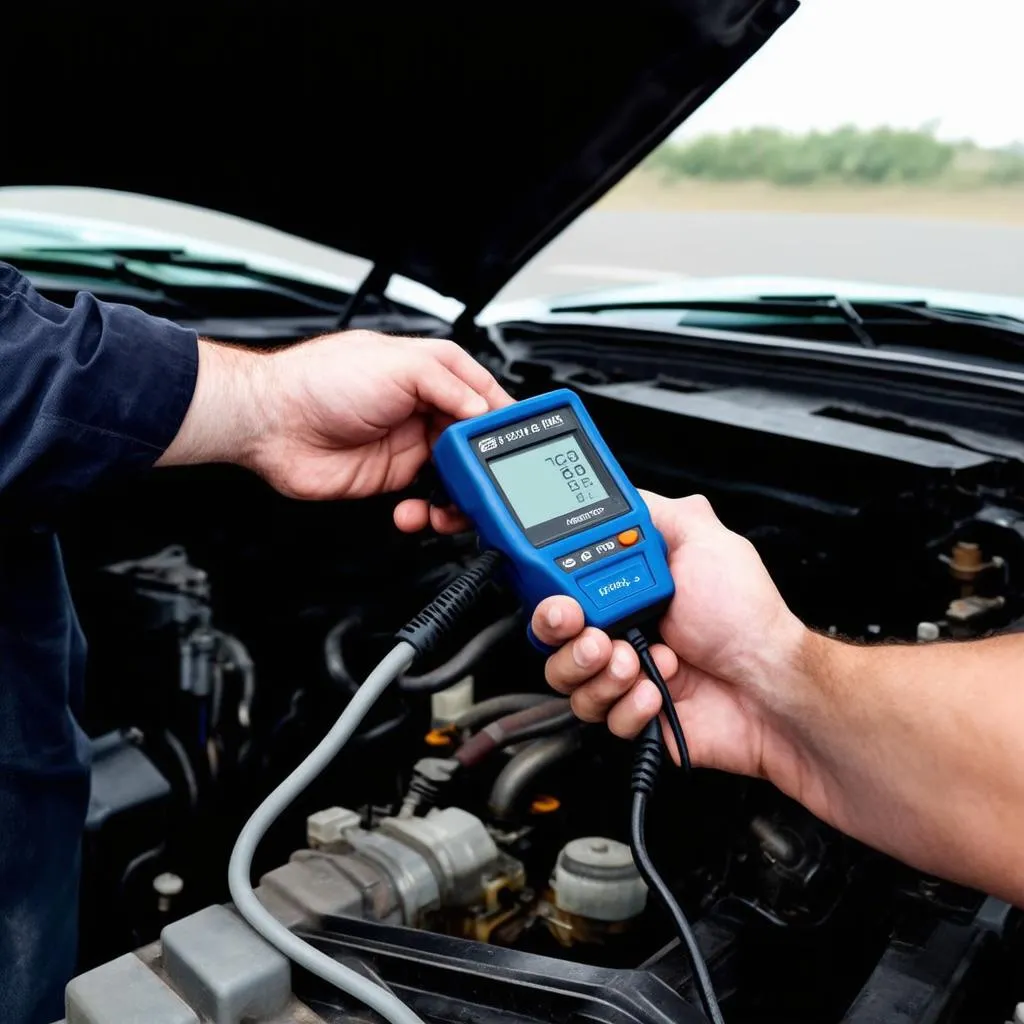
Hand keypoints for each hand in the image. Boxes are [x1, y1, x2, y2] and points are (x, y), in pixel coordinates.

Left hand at [159, 331, 510, 500]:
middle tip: (488, 487)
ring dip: (462, 497)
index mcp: (432, 373)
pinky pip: (427, 500)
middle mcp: (425, 408)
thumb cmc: (320, 381)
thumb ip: (448, 384)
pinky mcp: (392, 478)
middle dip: (486, 467)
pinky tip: (417, 513)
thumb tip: (485, 411)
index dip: (504, 419)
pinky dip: (429, 513)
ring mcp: (409, 445)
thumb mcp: (396, 365)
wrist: (272, 423)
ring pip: (456, 476)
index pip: (484, 395)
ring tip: (454, 509)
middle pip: (476, 442)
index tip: (520, 445)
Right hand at [531, 492, 832, 820]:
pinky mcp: (635, 715)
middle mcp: (619, 631)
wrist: (772, 683)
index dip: (551, 601)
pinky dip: (630, 705)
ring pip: (569, 683)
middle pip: (553, 641)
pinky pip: (603, 718)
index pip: (560, 593)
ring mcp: (626, 676)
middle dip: (566, 641)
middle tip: (596, 638)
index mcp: (624, 590)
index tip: (563, 604)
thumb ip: (660, 513)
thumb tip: (623, 494)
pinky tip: (660, 689)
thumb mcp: (705, 542)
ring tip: (635, 662)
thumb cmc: (747, 617)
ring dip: (600, 674)